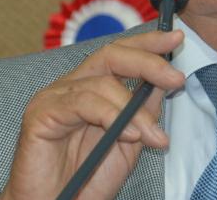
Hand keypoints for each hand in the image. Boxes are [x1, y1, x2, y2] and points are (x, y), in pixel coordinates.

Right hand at [0, 30, 184, 199]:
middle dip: (148, 62)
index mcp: (91, 88)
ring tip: (153, 136)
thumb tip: (166, 82)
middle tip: (176, 79)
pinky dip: (110, 116)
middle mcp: (71, 86)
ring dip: (134, 110)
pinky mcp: (41, 113)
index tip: (176, 38)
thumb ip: (143, 111)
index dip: (148, 43)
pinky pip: (82, 103)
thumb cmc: (88, 179)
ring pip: (102, 83)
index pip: (120, 54)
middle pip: (111, 55)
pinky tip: (127, 135)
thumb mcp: (129, 142)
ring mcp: (54, 97)